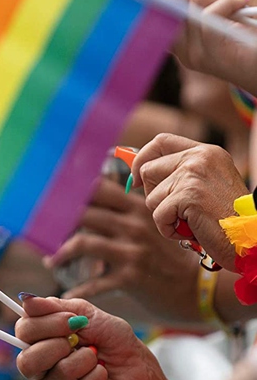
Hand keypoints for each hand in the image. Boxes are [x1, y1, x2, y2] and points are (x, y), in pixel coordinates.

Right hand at [15, 296, 175, 379]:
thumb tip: (26, 300)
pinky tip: (101, 375)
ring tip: (96, 358)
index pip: (23, 331)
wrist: (138, 368)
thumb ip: (56, 308)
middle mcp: (38, 365)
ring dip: (85, 362)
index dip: (46, 325)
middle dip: (59, 347)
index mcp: (38, 339)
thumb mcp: (87, 314)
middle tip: (81, 342)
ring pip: (57, 376)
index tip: (72, 321)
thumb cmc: (112, 340)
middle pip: (27, 361)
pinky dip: (95, 379)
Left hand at [45, 179, 202, 324]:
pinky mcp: (131, 278)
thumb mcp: (153, 221)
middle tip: (38, 229)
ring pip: (82, 243)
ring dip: (59, 253)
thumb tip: (94, 186)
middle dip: (55, 221)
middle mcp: (133, 224)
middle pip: (82, 212)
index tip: (47, 196)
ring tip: (50, 260)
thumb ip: (127, 205)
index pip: (95, 188)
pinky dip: (76, 289)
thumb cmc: (169, 253)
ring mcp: (132, 251)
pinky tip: (65, 293)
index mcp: (136, 207)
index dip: (68, 190)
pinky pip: (94, 282)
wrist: (199, 287)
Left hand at [131, 134, 246, 271]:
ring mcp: (194, 175)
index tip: (135, 176)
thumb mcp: (204, 185)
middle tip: (176, 210)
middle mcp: (200, 158)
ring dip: (165, 216)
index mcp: (206, 152)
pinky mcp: (188, 195)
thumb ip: (178, 174)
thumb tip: (136, 172)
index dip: (142, 158)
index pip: (160, 142)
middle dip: (153, 195)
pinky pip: (158, 215)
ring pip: (151, 197)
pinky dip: (169, 229)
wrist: (249, 238)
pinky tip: (191, 230)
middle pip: (147, 170)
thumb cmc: (226, 218)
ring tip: (190, 220)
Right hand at [164, 0, 256, 89]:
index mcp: (180, 47)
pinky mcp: (211, 52)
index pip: (153, 20)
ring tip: (234, 3)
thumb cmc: (247, 41)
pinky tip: (240, 4)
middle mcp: (182, 53)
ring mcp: (195, 55)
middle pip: (167, 5)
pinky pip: (209, 14)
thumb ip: (195, 7)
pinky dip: (227, 2)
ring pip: (192, 3)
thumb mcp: (218, 20)